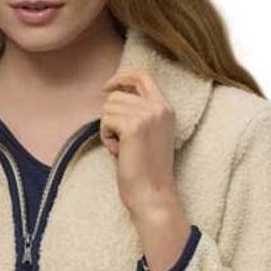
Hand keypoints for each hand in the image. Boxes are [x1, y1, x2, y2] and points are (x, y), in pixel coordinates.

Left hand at [100, 67, 177, 215]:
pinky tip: (119, 153)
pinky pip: (105, 122)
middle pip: (117, 95)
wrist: (153, 193)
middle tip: (122, 142)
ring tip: (123, 149)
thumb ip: (138, 113)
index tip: (107, 87)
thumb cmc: (146, 170)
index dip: (121, 78)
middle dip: (111, 117)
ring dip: (108, 129)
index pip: (142, 76)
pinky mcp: (133, 126)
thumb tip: (111, 97)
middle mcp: (158, 107)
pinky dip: (106, 138)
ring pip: (108, 108)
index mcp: (166, 107)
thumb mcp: (149, 133)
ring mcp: (147, 115)